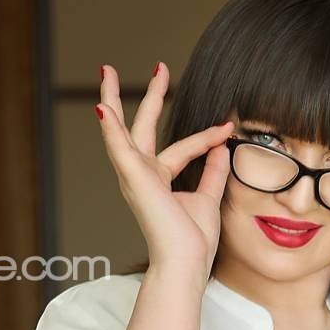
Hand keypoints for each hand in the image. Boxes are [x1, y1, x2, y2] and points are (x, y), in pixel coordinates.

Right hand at [96, 62, 233, 284]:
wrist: (185, 262)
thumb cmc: (192, 241)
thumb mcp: (208, 198)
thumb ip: (213, 172)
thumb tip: (222, 146)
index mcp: (160, 182)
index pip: (182, 149)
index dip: (205, 137)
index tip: (226, 126)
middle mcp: (143, 176)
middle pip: (143, 129)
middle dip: (150, 96)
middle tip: (158, 67)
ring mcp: (135, 176)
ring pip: (121, 130)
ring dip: (113, 100)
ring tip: (107, 71)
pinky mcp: (133, 178)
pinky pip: (118, 146)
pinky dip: (110, 127)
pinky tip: (103, 106)